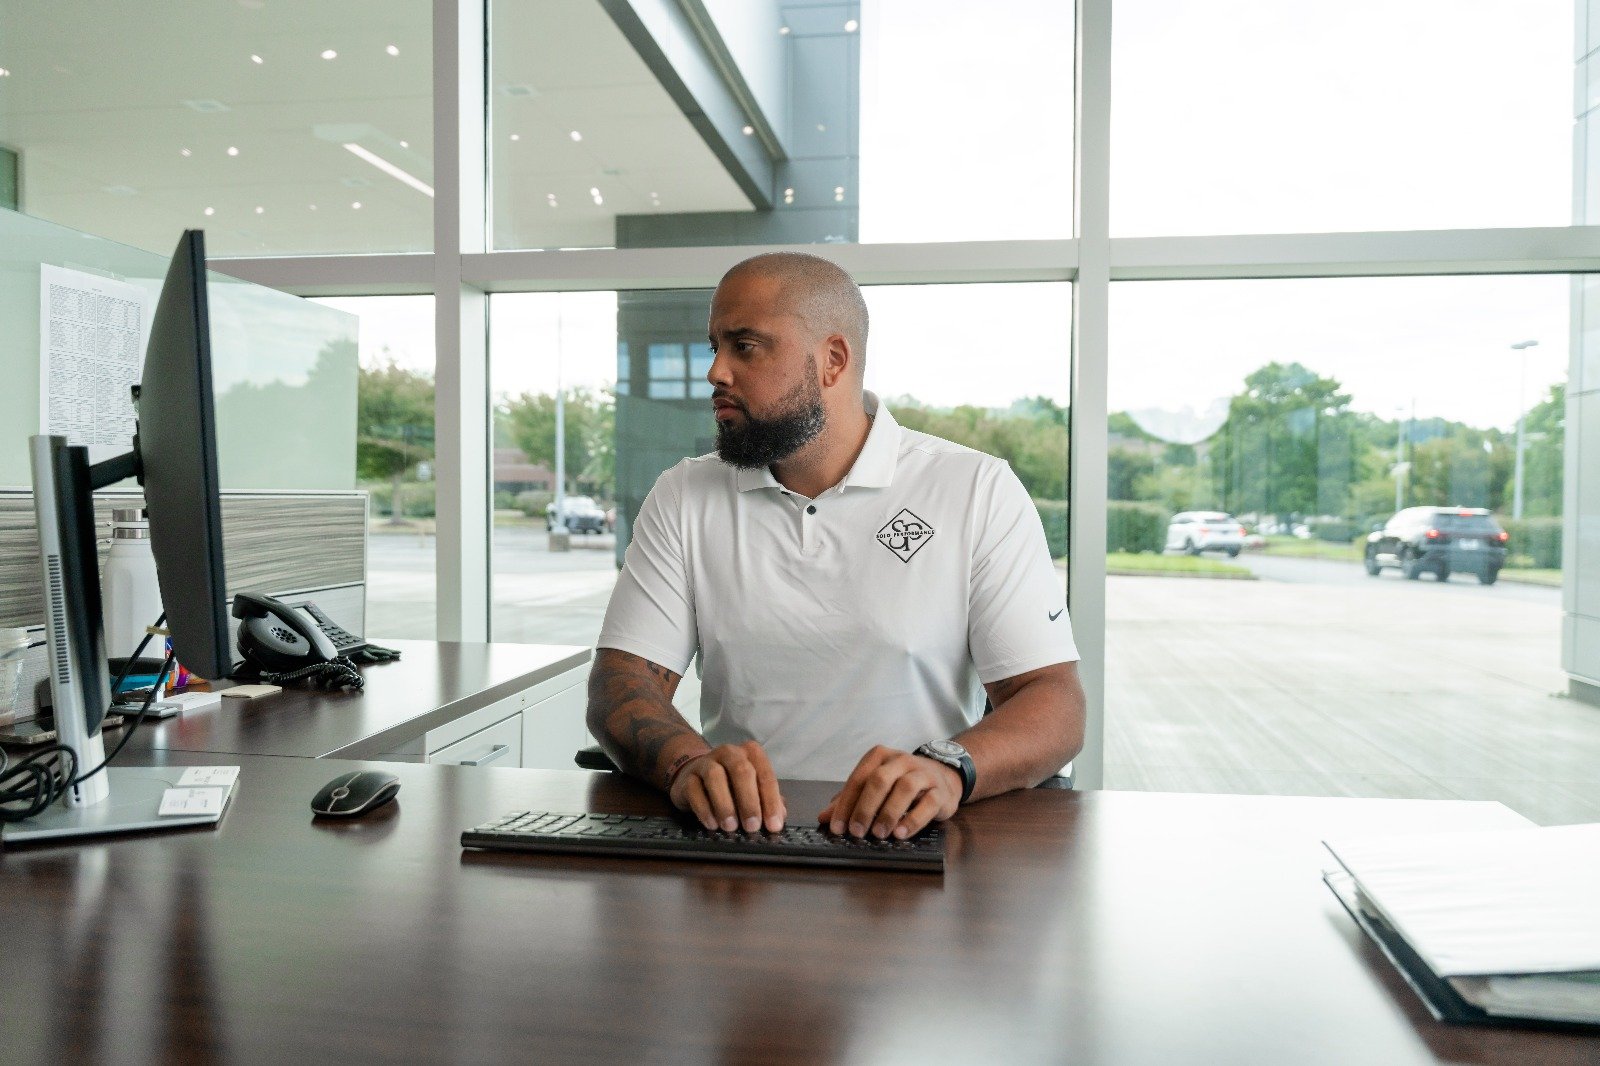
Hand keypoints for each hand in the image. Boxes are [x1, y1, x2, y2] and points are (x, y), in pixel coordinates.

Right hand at [668, 741, 785, 833]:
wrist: (694, 775)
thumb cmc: (730, 783)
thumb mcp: (752, 788)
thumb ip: (767, 800)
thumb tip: (779, 817)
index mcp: (750, 753)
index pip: (765, 774)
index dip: (770, 801)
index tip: (773, 825)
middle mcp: (729, 753)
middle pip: (741, 771)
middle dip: (749, 801)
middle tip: (752, 827)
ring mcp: (706, 763)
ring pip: (715, 776)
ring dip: (724, 804)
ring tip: (730, 827)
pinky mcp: (687, 777)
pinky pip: (694, 789)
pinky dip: (704, 808)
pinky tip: (712, 824)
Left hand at [819, 746, 961, 839]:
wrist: (943, 777)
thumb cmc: (901, 782)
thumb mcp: (875, 787)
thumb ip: (850, 800)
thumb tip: (824, 817)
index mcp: (880, 756)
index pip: (858, 778)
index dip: (846, 804)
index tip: (837, 827)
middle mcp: (901, 760)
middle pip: (879, 780)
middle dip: (865, 808)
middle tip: (856, 832)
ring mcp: (923, 773)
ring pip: (905, 788)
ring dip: (889, 813)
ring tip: (879, 834)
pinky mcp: (940, 790)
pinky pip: (927, 803)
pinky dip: (913, 820)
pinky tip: (900, 834)